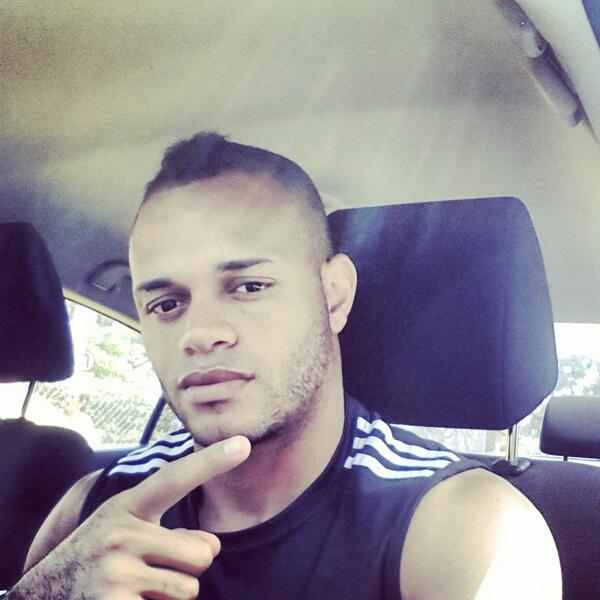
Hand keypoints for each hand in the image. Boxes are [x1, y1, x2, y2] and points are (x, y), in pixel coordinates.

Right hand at [10, 435, 250, 599]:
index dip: (211, 461)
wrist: (41, 595)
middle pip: (202, 554)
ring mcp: (115, 575)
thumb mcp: (127, 532)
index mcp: (127, 508)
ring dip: (172, 596)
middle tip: (155, 570)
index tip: (244, 443)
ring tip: (137, 589)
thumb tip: (212, 546)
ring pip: (188, 590)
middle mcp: (120, 535)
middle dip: (190, 568)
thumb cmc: (98, 558)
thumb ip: (173, 534)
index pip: (174, 479)